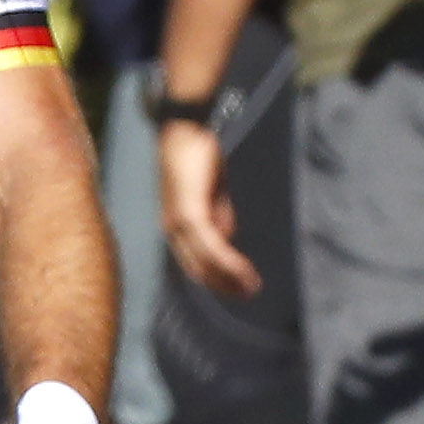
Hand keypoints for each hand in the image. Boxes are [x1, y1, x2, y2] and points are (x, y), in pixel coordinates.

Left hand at [157, 112, 258, 297]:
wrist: (187, 130)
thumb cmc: (199, 157)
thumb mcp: (211, 192)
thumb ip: (218, 215)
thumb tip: (225, 240)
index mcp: (175, 226)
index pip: (194, 263)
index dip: (216, 279)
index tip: (239, 287)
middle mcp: (172, 228)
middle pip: (197, 268)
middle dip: (224, 285)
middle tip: (249, 293)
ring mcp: (178, 221)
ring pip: (205, 261)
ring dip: (229, 277)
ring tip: (251, 287)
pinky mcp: (189, 210)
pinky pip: (210, 244)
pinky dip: (227, 260)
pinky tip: (243, 270)